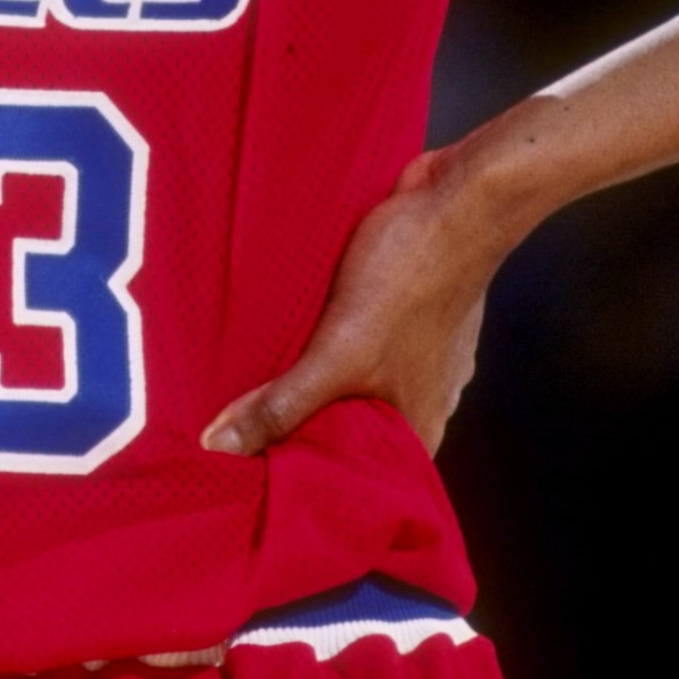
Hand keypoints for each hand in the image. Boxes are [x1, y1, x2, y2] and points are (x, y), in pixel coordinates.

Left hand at [201, 145, 504, 460]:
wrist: (457, 197)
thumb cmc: (412, 277)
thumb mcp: (340, 353)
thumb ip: (284, 404)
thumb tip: (221, 448)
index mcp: (418, 426)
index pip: (356, 477)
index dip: (306, 480)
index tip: (250, 480)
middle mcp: (420, 397)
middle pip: (347, 427)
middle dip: (298, 427)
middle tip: (233, 432)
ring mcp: (414, 353)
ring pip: (349, 379)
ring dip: (308, 376)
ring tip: (248, 379)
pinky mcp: (402, 312)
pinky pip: (353, 338)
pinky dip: (322, 337)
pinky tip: (288, 328)